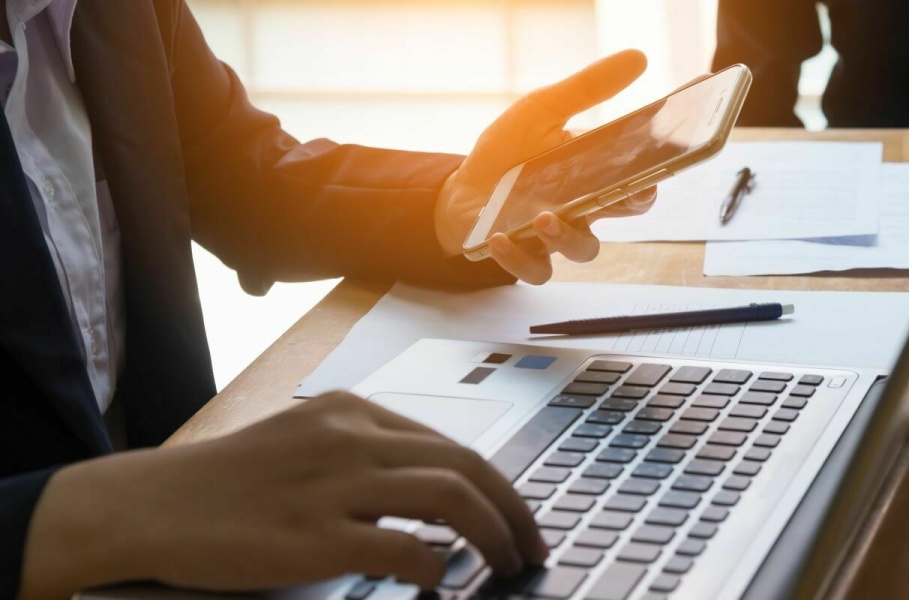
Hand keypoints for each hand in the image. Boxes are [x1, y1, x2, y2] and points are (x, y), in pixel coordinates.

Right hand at [20, 393, 544, 598]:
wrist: (150, 505)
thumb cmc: (226, 484)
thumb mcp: (304, 444)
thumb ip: (363, 458)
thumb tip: (431, 493)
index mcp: (351, 412)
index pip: (451, 444)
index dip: (497, 484)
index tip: (517, 515)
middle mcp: (351, 436)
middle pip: (464, 464)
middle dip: (512, 509)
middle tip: (532, 546)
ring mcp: (333, 483)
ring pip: (449, 496)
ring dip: (492, 533)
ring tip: (507, 565)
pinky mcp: (313, 534)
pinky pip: (403, 547)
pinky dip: (436, 566)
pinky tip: (440, 581)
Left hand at [434, 49, 657, 283]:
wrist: (462, 190)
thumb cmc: (508, 153)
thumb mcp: (543, 111)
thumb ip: (587, 89)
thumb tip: (638, 57)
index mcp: (595, 173)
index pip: (638, 175)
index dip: (657, 171)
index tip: (664, 160)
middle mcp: (584, 207)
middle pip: (623, 211)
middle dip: (630, 202)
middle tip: (624, 191)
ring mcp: (557, 235)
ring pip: (583, 248)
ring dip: (566, 236)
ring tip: (543, 218)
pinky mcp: (526, 254)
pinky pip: (535, 269)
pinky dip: (518, 257)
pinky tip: (500, 237)